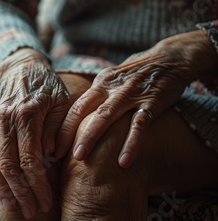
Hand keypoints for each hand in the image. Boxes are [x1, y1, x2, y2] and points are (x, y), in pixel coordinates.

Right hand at [0, 48, 69, 218]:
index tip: (46, 201)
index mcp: (27, 113)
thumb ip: (57, 129)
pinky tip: (4, 193)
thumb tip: (50, 157)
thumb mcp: (63, 102)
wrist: (22, 66)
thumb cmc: (49, 86)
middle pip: (9, 165)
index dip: (38, 184)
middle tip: (33, 212)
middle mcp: (6, 118)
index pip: (30, 158)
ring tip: (17, 209)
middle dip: (22, 193)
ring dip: (6, 189)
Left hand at [55, 33, 205, 166]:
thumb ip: (98, 97)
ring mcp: (131, 95)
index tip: (50, 145)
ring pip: (106, 116)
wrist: (171, 59)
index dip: (61, 126)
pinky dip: (131, 143)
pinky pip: (139, 125)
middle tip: (56, 154)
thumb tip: (78, 119)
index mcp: (100, 84)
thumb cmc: (137, 74)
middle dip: (68, 133)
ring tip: (79, 159)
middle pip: (84, 111)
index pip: (75, 107)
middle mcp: (111, 88)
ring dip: (91, 137)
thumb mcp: (113, 80)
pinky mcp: (152, 102)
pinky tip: (123, 161)